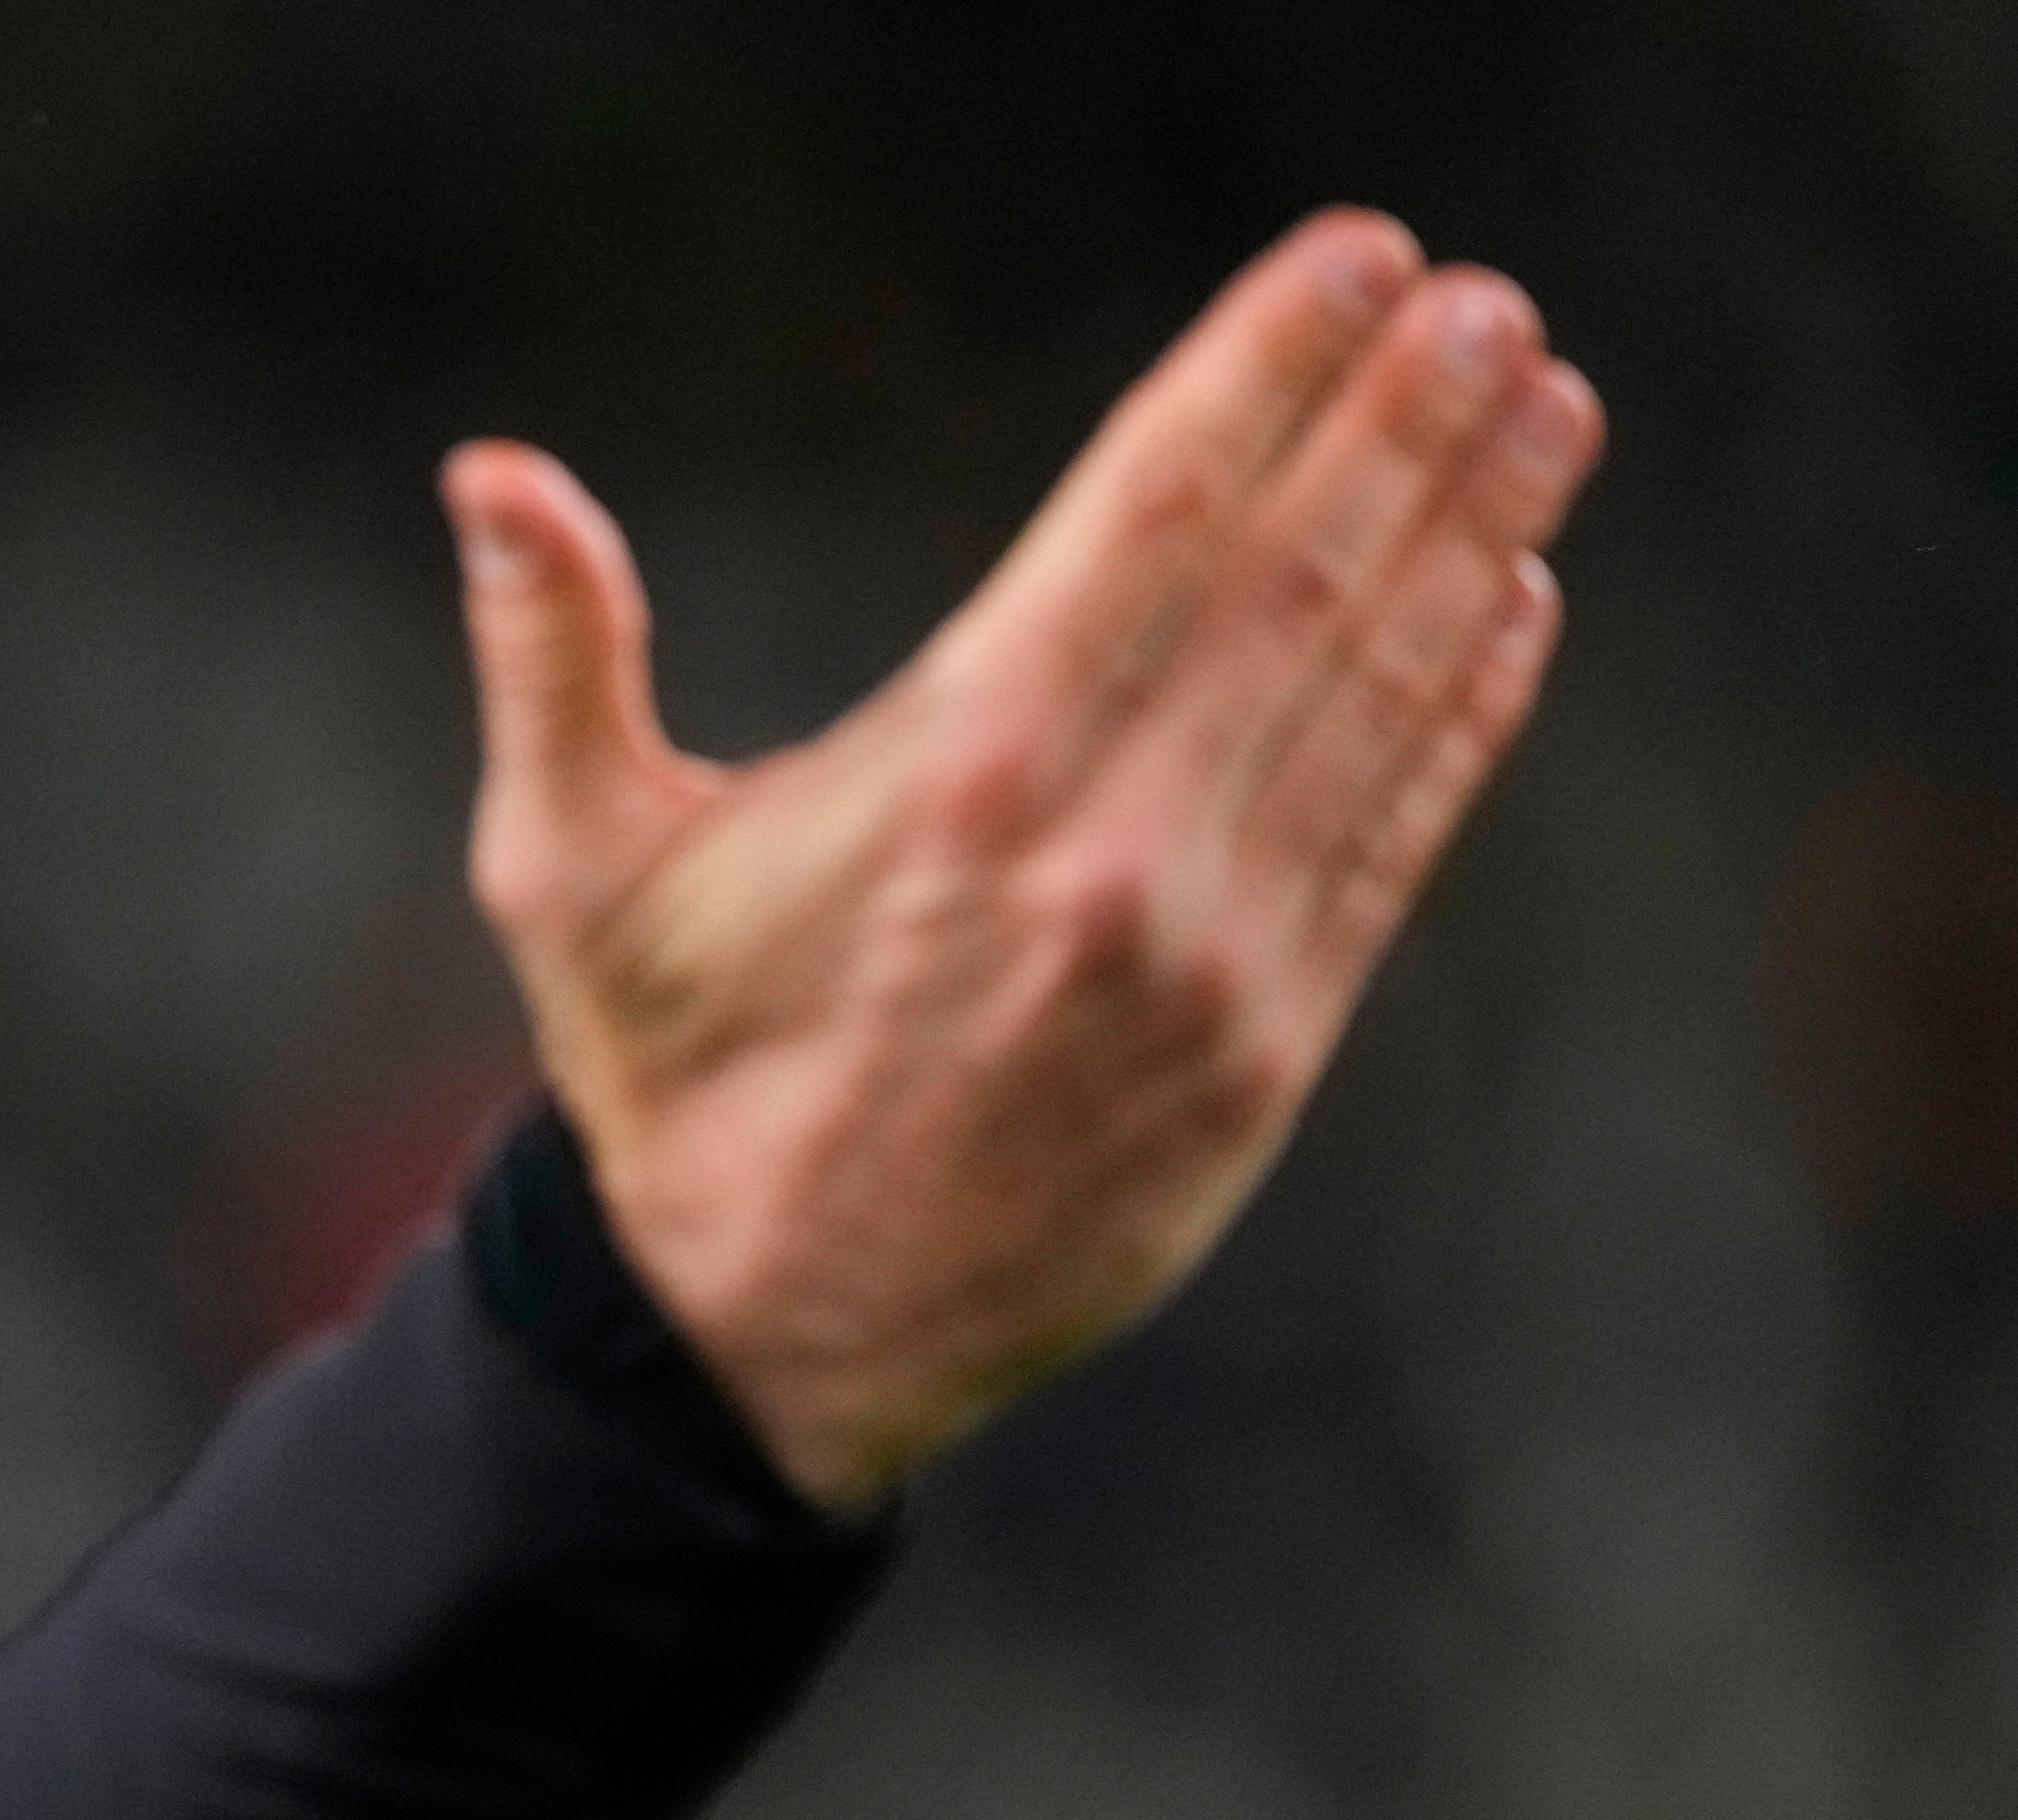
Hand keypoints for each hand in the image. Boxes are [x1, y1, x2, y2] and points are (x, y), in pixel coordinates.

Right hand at [441, 210, 1602, 1510]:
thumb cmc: (663, 1082)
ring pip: (1378, 699)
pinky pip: (1395, 846)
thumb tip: (490, 475)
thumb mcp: (566, 872)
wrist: (757, 1340)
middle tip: (1491, 306)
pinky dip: (1464, 716)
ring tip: (1546, 410)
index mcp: (962, 777)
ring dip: (1476, 537)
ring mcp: (1208, 960)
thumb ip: (552, 661)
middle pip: (1303, 581)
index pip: (1157, 514)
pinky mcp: (1263, 1055)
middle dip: (1408, 424)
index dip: (1268, 367)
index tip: (1363, 261)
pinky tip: (1512, 610)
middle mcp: (1110, 853)